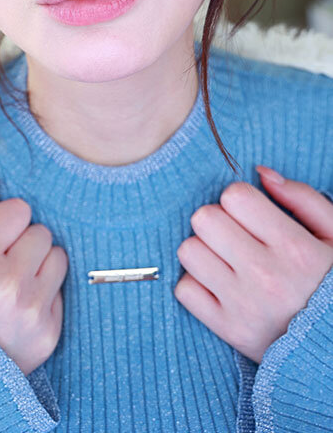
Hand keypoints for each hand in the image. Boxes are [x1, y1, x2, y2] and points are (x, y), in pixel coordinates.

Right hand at [0, 180, 68, 375]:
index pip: (18, 209)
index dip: (1, 222)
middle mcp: (8, 286)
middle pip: (40, 231)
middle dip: (20, 242)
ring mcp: (32, 312)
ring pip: (57, 256)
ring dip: (37, 264)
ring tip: (8, 285)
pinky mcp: (48, 334)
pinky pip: (60, 290)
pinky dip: (42, 293)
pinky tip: (15, 309)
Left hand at [174, 167, 332, 363]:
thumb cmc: (332, 283)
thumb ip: (302, 198)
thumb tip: (261, 173)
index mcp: (294, 248)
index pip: (234, 196)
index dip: (239, 199)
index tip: (251, 215)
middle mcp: (265, 276)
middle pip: (203, 219)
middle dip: (217, 220)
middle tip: (236, 235)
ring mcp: (243, 305)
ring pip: (188, 251)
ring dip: (203, 250)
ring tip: (227, 259)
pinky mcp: (229, 330)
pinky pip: (185, 290)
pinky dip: (197, 284)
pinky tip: (220, 285)